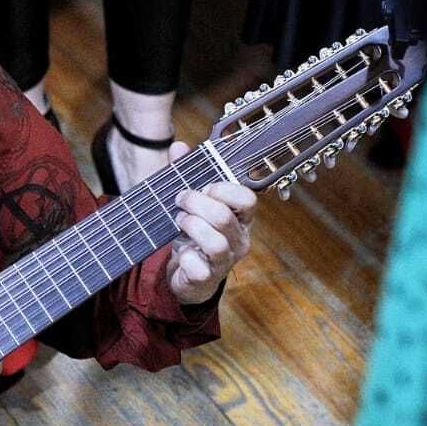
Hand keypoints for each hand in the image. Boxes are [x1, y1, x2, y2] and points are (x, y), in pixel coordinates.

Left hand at [165, 142, 256, 304]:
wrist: (187, 274)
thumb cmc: (193, 232)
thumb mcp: (191, 204)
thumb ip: (185, 175)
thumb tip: (178, 146)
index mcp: (240, 217)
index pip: (247, 199)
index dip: (224, 189)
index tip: (204, 186)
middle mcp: (238, 239)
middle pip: (224, 216)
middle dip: (197, 203)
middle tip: (180, 200)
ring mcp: (225, 261)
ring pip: (216, 243)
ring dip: (191, 227)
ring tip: (179, 221)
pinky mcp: (207, 279)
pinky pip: (199, 268)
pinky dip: (185, 258)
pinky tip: (181, 253)